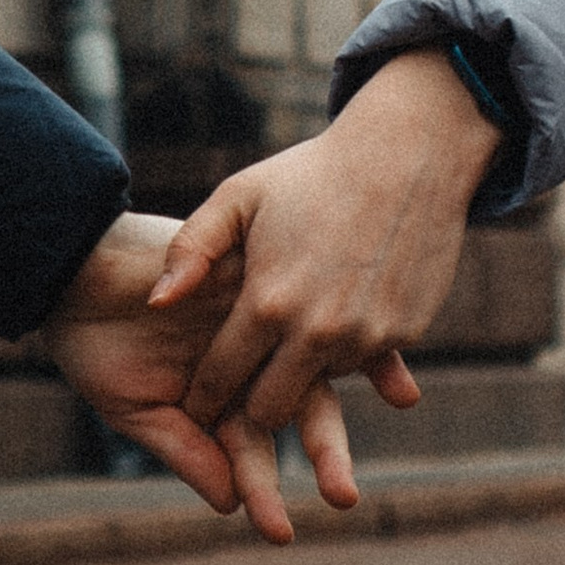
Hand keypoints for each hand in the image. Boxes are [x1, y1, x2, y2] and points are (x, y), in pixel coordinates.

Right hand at [42, 210, 375, 544]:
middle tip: (344, 497)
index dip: (264, 491)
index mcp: (222, 397)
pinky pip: (292, 302)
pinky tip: (348, 354)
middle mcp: (250, 360)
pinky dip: (326, 331)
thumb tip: (232, 504)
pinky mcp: (252, 275)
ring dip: (328, 400)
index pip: (254, 449)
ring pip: (304, 361)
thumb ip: (187, 450)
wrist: (68, 271)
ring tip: (344, 437)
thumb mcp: (135, 410)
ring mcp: (254, 318)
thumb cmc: (92, 343)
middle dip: (325, 453)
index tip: (279, 534)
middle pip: (300, 409)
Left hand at [147, 50, 500, 437]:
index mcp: (267, 303)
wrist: (406, 155)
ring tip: (291, 337)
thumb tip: (157, 303)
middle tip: (241, 386)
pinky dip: (346, 347)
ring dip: (302, 371)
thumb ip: (190, 250)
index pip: (221, 379)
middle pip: (271, 409)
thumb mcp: (239, 197)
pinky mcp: (405, 334)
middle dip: (250, 405)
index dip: (203, 397)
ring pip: (320, 385)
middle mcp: (318, 332)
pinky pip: (363, 361)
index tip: (194, 404)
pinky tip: (338, 305)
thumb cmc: (310, 174)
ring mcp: (366, 337)